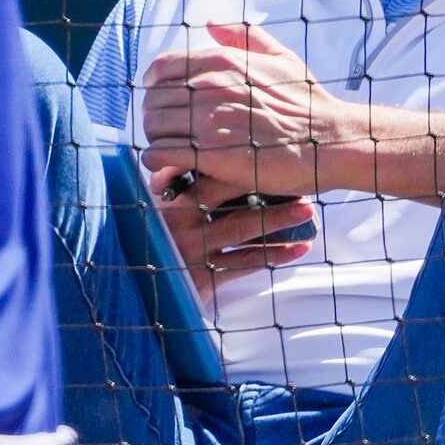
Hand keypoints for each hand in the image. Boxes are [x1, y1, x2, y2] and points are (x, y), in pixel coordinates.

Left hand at [140, 21, 347, 199]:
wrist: (330, 141)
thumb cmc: (307, 103)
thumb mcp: (282, 57)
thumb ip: (244, 35)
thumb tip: (212, 23)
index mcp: (223, 61)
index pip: (161, 68)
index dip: (154, 86)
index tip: (162, 101)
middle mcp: (211, 86)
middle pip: (153, 100)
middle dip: (155, 117)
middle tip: (168, 132)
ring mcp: (210, 121)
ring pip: (153, 128)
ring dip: (156, 141)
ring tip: (170, 151)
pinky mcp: (212, 155)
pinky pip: (161, 155)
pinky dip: (157, 162)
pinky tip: (169, 168)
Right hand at [144, 162, 317, 296]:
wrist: (136, 292)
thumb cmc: (153, 248)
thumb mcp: (159, 216)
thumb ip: (178, 191)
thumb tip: (207, 160)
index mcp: (171, 202)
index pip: (208, 176)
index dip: (239, 165)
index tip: (270, 152)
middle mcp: (181, 224)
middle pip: (229, 197)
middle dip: (265, 186)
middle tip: (298, 177)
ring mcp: (193, 251)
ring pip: (242, 230)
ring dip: (278, 220)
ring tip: (307, 210)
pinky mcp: (203, 278)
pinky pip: (244, 264)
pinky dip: (274, 255)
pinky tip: (298, 248)